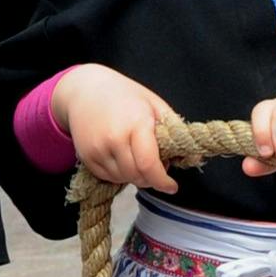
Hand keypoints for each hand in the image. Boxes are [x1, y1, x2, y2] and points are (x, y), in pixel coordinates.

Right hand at [52, 65, 179, 191]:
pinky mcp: (86, 156)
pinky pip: (107, 177)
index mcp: (136, 123)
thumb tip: (190, 155)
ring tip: (137, 157)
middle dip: (151, 178)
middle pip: (137, 176)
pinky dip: (119, 174)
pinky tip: (122, 158)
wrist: (85, 90)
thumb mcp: (153, 103)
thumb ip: (172, 128)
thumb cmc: (123, 94)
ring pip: (122, 179)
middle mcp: (114, 138)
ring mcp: (97, 149)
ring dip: (135, 176)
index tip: (172, 186)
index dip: (162, 181)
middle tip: (156, 166)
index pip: (149, 164)